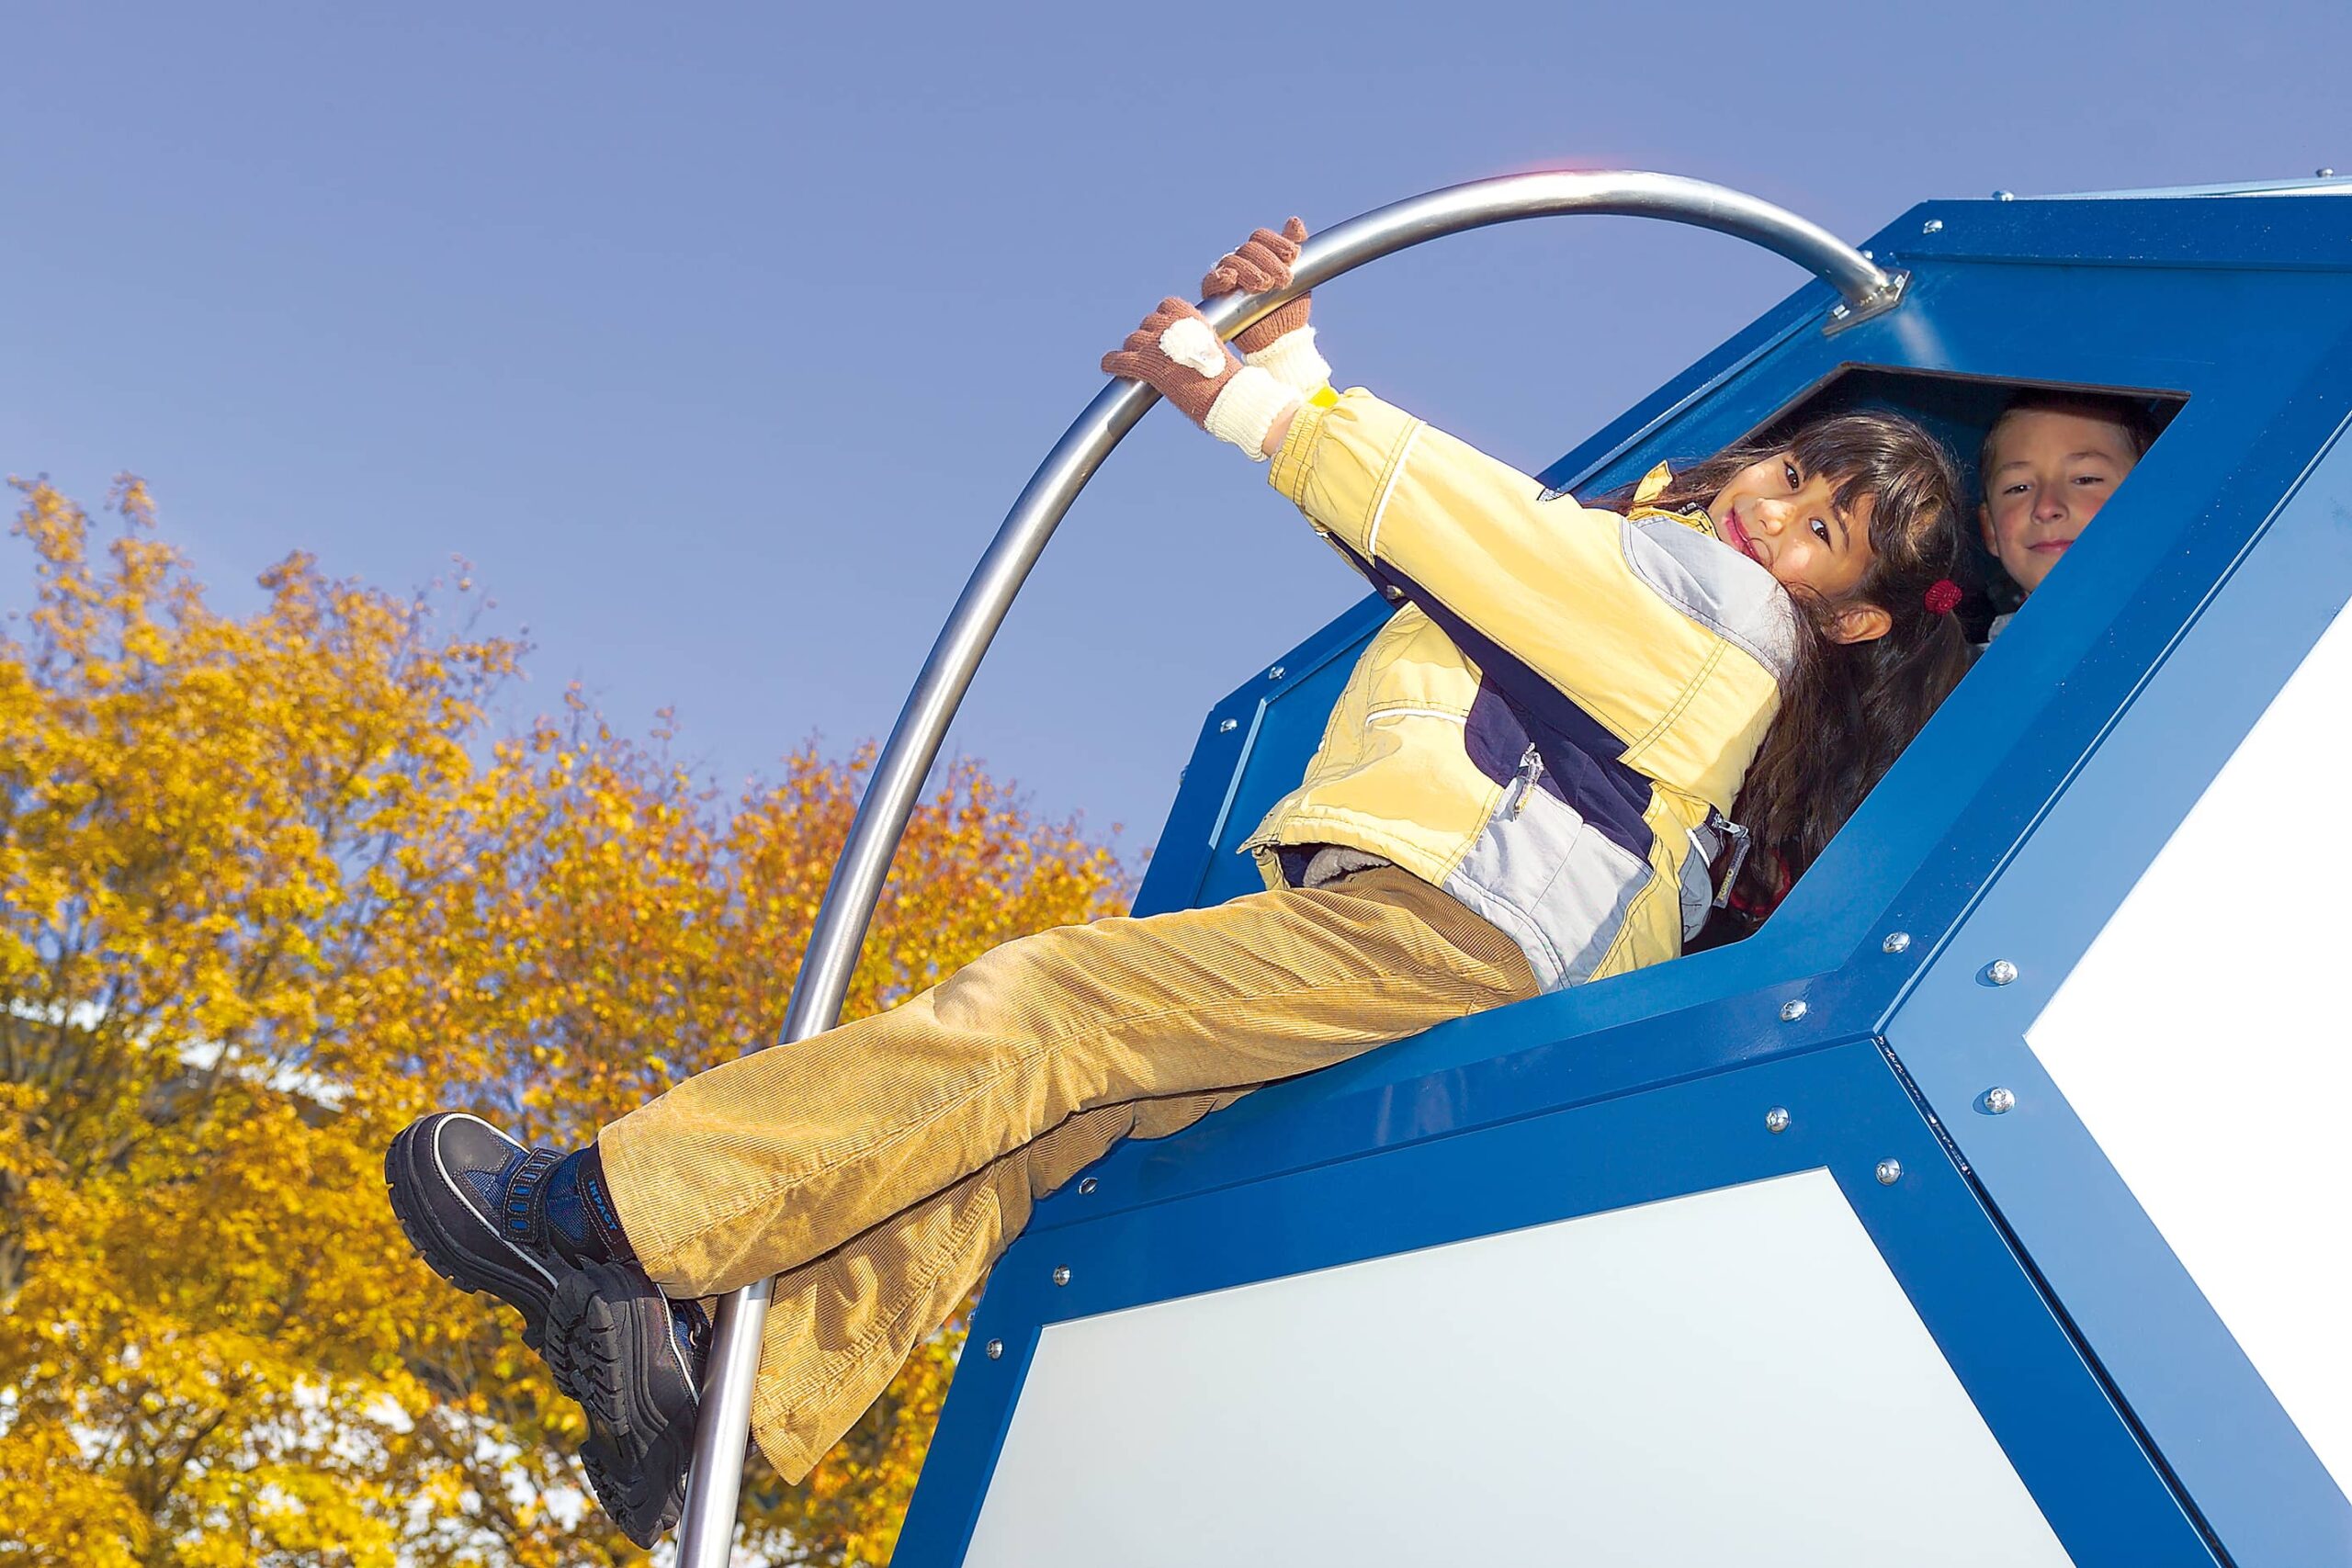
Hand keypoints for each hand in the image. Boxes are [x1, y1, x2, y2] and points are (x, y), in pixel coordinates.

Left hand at [1102, 296, 1241, 426]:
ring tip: (1138, 365)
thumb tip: (1188, 349)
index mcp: (1186, 313)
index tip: (1168, 336)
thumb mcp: (1211, 345)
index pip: (1166, 306)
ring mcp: (1151, 342)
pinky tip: (1109, 367)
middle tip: (1155, 357)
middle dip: (1149, 339)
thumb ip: (1195, 339)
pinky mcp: (1141, 363)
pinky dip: (1112, 363)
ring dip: (1134, 352)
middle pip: (1147, 325)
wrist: (1223, 393)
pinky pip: (1117, 360)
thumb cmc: (1223, 376)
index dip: (1165, 323)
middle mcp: (1166, 322)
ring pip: (1132, 341)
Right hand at [1202, 217, 1308, 354]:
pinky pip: (1211, 281)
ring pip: (1232, 261)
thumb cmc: (1288, 307)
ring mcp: (1227, 278)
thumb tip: (1294, 222)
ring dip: (1249, 270)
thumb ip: (1294, 250)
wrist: (1281, 339)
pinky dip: (1219, 278)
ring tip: (1265, 285)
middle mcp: (1241, 262)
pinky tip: (1230, 279)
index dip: (1276, 243)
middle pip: (1248, 248)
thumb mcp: (1299, 277)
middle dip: (1268, 261)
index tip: (1293, 256)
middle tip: (1284, 279)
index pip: (1261, 237)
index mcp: (1260, 255)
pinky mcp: (1216, 296)